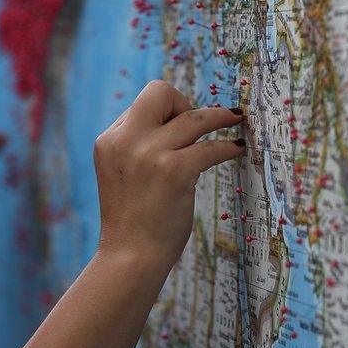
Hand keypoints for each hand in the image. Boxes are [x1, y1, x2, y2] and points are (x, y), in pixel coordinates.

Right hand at [93, 80, 244, 264]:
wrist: (129, 256)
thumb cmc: (132, 220)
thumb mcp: (122, 173)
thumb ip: (136, 147)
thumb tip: (175, 123)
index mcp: (109, 140)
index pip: (141, 105)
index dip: (165, 113)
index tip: (180, 129)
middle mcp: (125, 140)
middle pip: (160, 92)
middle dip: (184, 101)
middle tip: (201, 122)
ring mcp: (149, 154)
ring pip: (194, 116)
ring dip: (220, 116)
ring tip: (236, 118)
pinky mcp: (173, 171)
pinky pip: (211, 146)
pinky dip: (229, 146)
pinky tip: (237, 149)